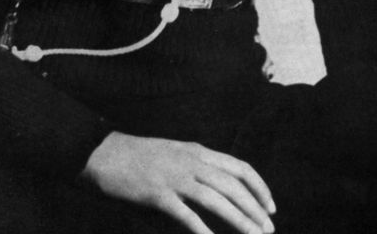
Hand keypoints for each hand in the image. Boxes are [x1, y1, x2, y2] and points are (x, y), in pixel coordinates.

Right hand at [81, 131, 275, 233]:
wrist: (105, 152)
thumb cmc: (139, 155)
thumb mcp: (175, 152)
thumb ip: (197, 165)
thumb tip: (221, 186)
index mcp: (197, 151)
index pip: (239, 167)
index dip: (259, 187)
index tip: (271, 206)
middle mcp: (191, 161)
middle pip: (233, 185)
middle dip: (255, 209)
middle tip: (269, 230)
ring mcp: (175, 177)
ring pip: (216, 200)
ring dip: (239, 221)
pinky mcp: (158, 194)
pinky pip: (186, 215)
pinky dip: (203, 231)